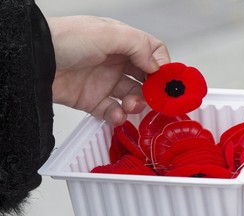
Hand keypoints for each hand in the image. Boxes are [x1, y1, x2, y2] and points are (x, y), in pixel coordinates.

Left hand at [48, 16, 169, 125]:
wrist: (36, 61)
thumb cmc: (67, 39)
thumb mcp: (107, 33)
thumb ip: (138, 45)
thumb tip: (157, 65)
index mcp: (123, 43)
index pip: (152, 53)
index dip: (162, 67)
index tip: (165, 82)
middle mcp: (117, 62)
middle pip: (145, 79)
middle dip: (151, 91)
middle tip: (154, 100)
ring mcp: (106, 82)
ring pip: (131, 97)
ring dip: (135, 105)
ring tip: (130, 106)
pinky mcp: (93, 100)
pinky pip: (112, 112)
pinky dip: (117, 117)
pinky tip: (116, 115)